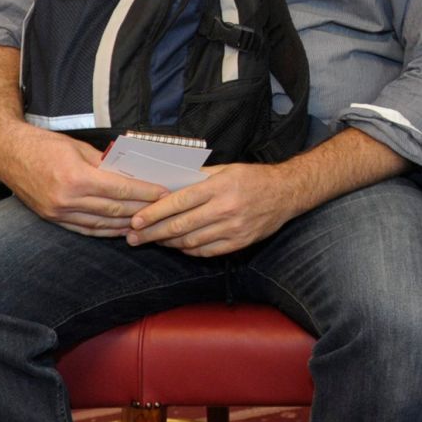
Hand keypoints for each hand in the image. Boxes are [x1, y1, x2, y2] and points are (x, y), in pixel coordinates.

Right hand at [0, 122, 169, 235]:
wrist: (7, 153)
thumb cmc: (43, 145)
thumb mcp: (79, 148)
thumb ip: (104, 163)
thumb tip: (129, 174)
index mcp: (76, 177)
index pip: (120, 190)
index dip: (145, 193)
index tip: (163, 193)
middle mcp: (67, 199)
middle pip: (114, 209)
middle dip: (141, 209)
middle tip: (162, 208)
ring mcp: (58, 212)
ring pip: (101, 223)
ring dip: (126, 225)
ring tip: (147, 222)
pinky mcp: (52, 218)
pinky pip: (84, 229)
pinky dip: (105, 231)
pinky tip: (120, 229)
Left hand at [126, 163, 301, 256]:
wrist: (287, 193)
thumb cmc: (254, 178)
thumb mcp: (226, 169)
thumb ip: (198, 177)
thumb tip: (168, 183)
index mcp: (219, 187)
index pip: (178, 201)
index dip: (154, 213)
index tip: (136, 219)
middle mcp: (225, 208)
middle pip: (180, 225)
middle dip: (152, 232)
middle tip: (135, 236)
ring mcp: (232, 228)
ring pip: (190, 242)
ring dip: (168, 243)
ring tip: (153, 240)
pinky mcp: (239, 242)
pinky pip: (206, 251)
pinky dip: (188, 251)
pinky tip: (178, 246)